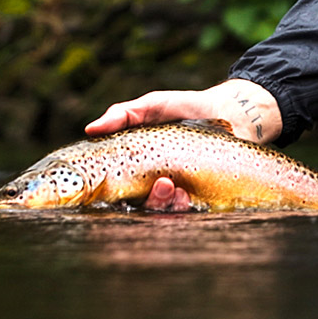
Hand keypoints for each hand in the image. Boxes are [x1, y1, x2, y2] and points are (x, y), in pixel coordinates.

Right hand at [86, 79, 284, 212]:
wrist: (227, 111)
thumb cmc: (184, 107)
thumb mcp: (152, 106)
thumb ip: (122, 115)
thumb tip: (90, 129)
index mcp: (135, 165)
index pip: (113, 190)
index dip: (105, 198)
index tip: (106, 195)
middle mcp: (151, 183)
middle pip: (136, 206)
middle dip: (146, 201)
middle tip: (161, 182)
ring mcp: (174, 192)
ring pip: (158, 213)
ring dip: (162, 205)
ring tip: (172, 185)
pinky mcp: (197, 197)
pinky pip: (183, 213)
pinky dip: (180, 206)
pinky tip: (186, 193)